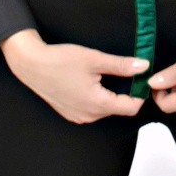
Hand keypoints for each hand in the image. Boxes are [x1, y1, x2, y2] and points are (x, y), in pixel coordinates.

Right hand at [0, 29, 149, 124]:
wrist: (32, 65)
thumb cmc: (61, 60)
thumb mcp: (94, 59)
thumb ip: (121, 65)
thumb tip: (143, 66)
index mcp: (97, 104)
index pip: (130, 107)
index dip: (140, 92)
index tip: (141, 76)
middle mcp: (89, 116)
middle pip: (118, 107)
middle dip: (126, 91)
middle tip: (125, 69)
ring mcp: (78, 117)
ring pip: (105, 108)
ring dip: (111, 94)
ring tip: (107, 73)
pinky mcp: (71, 113)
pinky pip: (93, 109)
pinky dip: (98, 97)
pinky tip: (92, 80)